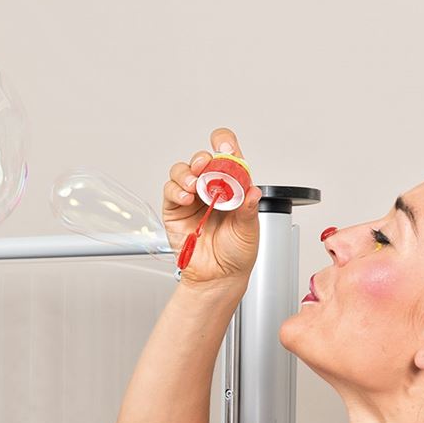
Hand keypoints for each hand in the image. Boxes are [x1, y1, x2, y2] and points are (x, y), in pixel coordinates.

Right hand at [163, 128, 259, 287]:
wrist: (218, 277)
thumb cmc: (236, 253)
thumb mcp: (249, 230)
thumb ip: (249, 209)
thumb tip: (252, 191)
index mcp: (233, 186)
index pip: (229, 156)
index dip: (226, 145)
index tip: (226, 147)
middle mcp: (211, 188)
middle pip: (202, 159)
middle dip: (203, 158)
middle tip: (206, 165)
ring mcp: (192, 197)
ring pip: (183, 171)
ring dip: (187, 173)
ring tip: (195, 186)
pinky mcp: (175, 209)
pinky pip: (170, 190)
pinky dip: (176, 190)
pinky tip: (186, 199)